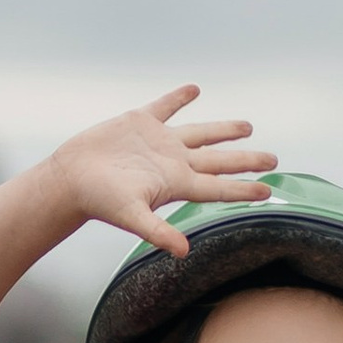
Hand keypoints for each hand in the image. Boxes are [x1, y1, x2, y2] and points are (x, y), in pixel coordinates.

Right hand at [48, 87, 275, 258]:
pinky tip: (193, 90)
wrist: (70, 178)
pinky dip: (179, 98)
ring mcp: (159, 142)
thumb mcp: (131, 216)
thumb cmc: (99, 200)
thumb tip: (183, 252)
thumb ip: (158, 232)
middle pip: (219, 160)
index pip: (218, 186)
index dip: (244, 188)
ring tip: (247, 127)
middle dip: (246, 159)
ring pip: (201, 133)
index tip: (268, 190)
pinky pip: (165, 107)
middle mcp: (173, 162)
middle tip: (272, 160)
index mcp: (176, 183)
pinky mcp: (140, 123)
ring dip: (224, 130)